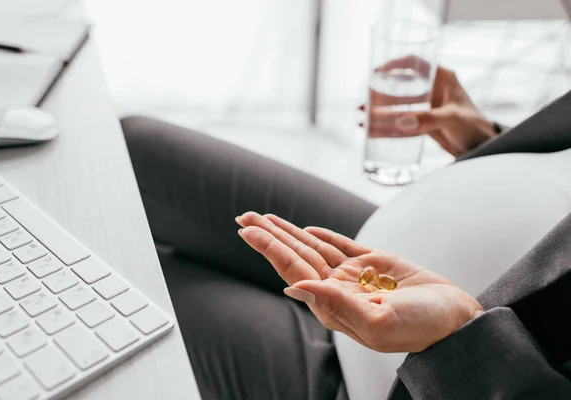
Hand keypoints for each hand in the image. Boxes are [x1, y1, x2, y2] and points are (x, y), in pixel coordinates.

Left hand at [236, 212, 482, 352]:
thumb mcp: (378, 322)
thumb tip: (294, 287)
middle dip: (269, 235)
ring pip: (314, 246)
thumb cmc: (421, 326)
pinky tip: (304, 228)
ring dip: (288, 231)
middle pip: (296, 254)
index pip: (294, 269)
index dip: (270, 248)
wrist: (456, 319)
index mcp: (334, 304)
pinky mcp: (374, 262)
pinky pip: (342, 245)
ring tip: (263, 218)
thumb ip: (336, 304)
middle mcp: (338, 288)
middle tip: (243, 217)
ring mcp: (354, 274)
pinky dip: (323, 235)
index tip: (247, 231)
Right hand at [361, 56, 496, 156]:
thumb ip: (429, 119)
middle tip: (364, 102)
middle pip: (400, 85)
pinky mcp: (423, 122)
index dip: (394, 64)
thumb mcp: (453, 119)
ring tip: (362, 118)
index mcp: (442, 78)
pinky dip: (386, 126)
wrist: (482, 147)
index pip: (415, 62)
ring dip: (379, 111)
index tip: (377, 72)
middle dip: (379, 93)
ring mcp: (426, 106)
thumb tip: (402, 121)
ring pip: (397, 104)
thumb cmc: (475, 127)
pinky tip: (372, 131)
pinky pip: (400, 121)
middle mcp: (432, 89)